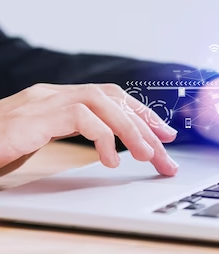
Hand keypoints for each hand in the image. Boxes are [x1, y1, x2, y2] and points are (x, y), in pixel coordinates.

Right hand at [0, 83, 178, 176]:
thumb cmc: (4, 147)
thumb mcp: (50, 139)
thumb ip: (79, 133)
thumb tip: (114, 143)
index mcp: (61, 99)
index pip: (111, 97)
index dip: (140, 113)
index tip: (163, 133)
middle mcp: (55, 94)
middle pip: (113, 99)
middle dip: (145, 125)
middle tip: (166, 151)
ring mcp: (43, 101)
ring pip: (102, 102)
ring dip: (130, 130)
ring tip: (149, 156)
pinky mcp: (33, 116)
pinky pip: (80, 117)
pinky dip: (102, 137)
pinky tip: (111, 160)